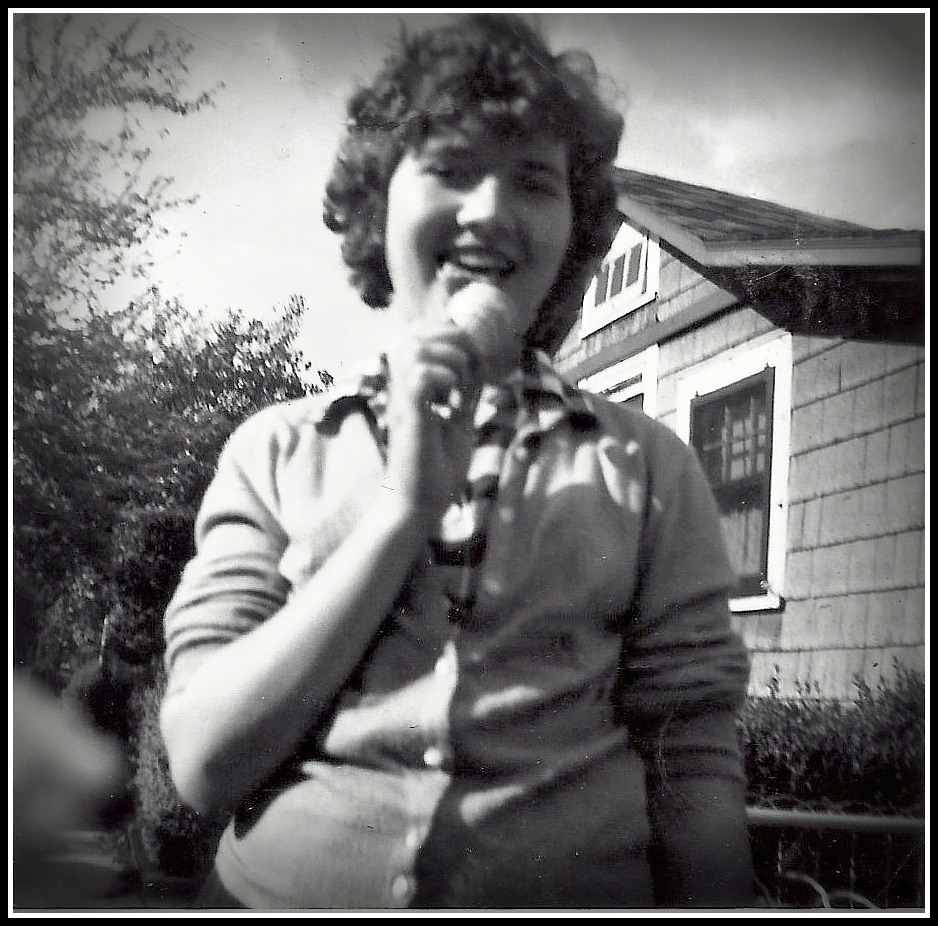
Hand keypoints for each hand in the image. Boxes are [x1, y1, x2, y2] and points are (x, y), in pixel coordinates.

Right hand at [383, 320, 481, 524]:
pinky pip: (419, 375)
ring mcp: (402, 399)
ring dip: (449, 359)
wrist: (420, 504)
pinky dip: (443, 379)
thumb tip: (480, 369)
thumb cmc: (435, 469)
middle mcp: (401, 388)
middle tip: (471, 370)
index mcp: (412, 387)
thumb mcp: (460, 422)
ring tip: (459, 387)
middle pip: (416, 332)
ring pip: (416, 347)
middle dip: (453, 339)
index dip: (450, 335)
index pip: (420, 334)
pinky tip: (451, 401)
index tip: (473, 364)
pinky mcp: (407, 415)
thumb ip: (467, 395)